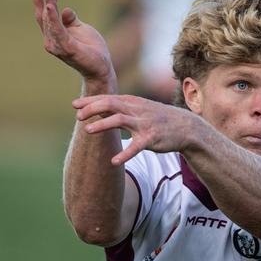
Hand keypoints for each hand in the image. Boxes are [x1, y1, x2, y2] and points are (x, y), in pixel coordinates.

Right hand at [33, 0, 114, 84]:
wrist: (100, 67)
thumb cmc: (91, 49)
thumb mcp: (81, 29)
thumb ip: (71, 20)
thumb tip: (65, 10)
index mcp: (55, 35)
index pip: (47, 15)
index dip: (47, 1)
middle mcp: (52, 40)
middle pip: (46, 16)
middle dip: (47, 0)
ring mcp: (57, 45)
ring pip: (50, 21)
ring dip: (49, 6)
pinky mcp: (66, 48)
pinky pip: (57, 30)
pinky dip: (53, 18)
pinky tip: (52, 7)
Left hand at [73, 95, 202, 164]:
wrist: (186, 127)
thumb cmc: (159, 118)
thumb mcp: (141, 109)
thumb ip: (121, 109)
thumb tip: (97, 110)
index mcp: (133, 102)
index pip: (108, 98)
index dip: (90, 101)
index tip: (74, 105)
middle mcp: (137, 110)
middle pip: (111, 104)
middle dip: (93, 108)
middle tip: (78, 116)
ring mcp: (144, 124)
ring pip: (120, 120)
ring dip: (103, 124)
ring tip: (88, 131)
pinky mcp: (151, 138)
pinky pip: (136, 146)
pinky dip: (125, 154)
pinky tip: (114, 161)